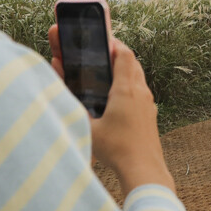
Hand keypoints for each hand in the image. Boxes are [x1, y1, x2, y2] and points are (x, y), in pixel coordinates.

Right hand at [48, 25, 174, 193]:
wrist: (144, 169)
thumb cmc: (116, 149)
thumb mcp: (88, 128)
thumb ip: (74, 107)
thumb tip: (60, 88)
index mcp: (126, 89)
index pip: (124, 54)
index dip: (113, 44)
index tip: (102, 40)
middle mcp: (141, 92)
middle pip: (132, 62)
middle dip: (118, 55)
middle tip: (102, 54)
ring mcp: (148, 103)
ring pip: (138, 76)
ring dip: (125, 70)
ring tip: (108, 73)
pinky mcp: (150, 115)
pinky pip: (141, 91)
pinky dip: (130, 86)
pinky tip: (117, 98)